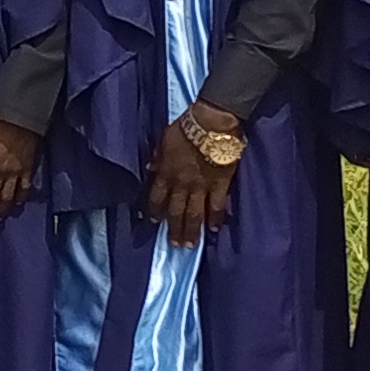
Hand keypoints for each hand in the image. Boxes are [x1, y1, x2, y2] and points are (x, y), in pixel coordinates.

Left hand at [145, 107, 242, 244]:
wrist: (211, 125)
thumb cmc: (185, 129)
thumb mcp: (163, 140)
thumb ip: (157, 157)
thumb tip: (150, 169)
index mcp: (165, 174)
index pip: (156, 198)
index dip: (153, 211)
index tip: (151, 222)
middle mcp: (181, 185)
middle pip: (175, 212)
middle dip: (173, 229)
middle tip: (174, 245)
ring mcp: (201, 187)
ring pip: (194, 214)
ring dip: (191, 230)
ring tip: (190, 245)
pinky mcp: (219, 186)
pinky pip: (216, 206)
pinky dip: (215, 219)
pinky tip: (214, 230)